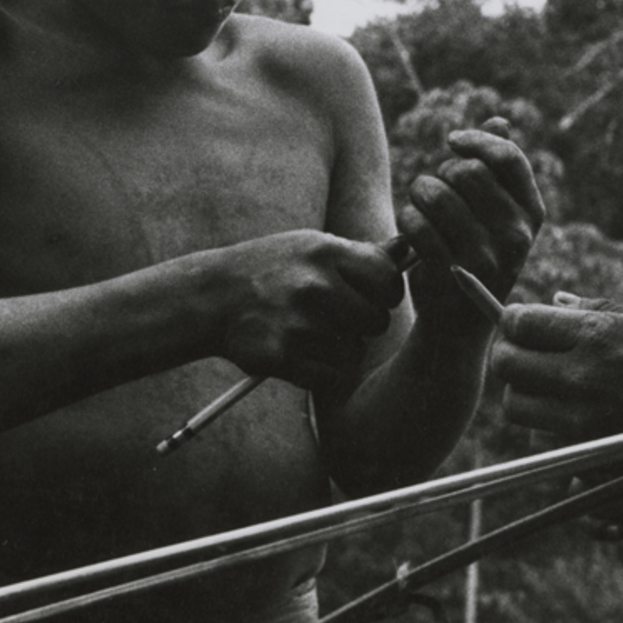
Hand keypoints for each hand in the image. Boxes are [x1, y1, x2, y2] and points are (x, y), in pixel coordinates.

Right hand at [209, 230, 403, 394]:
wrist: (213, 297)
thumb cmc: (272, 269)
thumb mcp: (311, 247)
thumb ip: (359, 254)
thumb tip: (409, 248)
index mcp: (325, 252)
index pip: (388, 278)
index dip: (385, 292)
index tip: (369, 295)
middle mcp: (314, 285)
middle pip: (376, 321)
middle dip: (362, 324)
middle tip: (334, 316)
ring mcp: (297, 322)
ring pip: (353, 353)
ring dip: (339, 349)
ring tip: (309, 331)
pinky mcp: (282, 356)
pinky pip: (329, 375)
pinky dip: (319, 370)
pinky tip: (298, 351)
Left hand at [399, 116, 545, 316]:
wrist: (459, 323)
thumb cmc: (474, 253)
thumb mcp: (495, 214)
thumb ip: (497, 167)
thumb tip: (500, 120)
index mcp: (531, 214)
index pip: (508, 158)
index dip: (477, 140)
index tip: (452, 142)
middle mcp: (515, 235)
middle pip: (466, 172)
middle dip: (441, 174)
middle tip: (436, 193)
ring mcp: (485, 256)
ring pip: (436, 193)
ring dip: (419, 193)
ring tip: (422, 208)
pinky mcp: (450, 273)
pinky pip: (416, 223)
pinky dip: (407, 221)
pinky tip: (412, 233)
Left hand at [491, 302, 622, 443]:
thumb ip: (596, 311)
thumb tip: (554, 299)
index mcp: (598, 336)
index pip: (520, 323)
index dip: (512, 321)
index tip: (521, 325)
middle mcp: (584, 379)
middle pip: (505, 366)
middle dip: (509, 356)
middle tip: (526, 354)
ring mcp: (585, 424)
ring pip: (516, 409)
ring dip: (527, 397)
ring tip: (557, 390)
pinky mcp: (591, 460)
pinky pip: (546, 443)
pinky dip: (553, 433)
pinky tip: (581, 422)